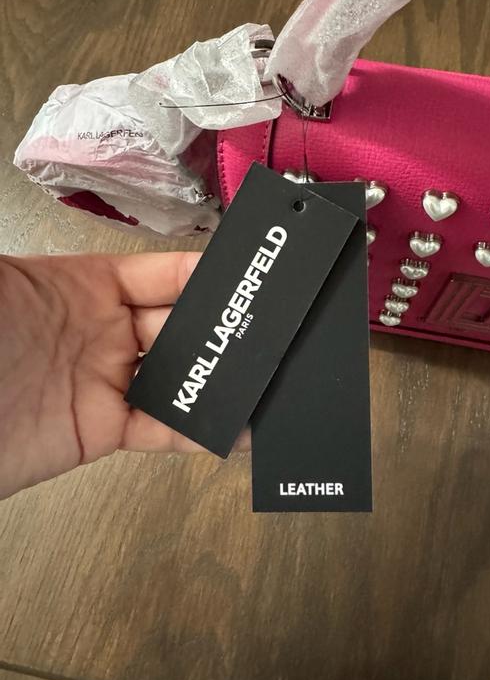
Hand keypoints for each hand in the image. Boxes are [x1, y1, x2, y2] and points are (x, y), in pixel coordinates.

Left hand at [0, 252, 248, 498]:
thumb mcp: (3, 281)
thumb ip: (50, 262)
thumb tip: (122, 248)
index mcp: (83, 284)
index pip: (164, 272)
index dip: (207, 272)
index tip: (251, 274)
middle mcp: (103, 331)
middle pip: (182, 324)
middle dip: (225, 325)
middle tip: (272, 330)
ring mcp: (106, 382)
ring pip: (181, 375)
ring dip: (223, 376)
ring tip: (268, 375)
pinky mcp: (104, 430)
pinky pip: (165, 429)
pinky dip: (203, 429)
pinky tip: (235, 425)